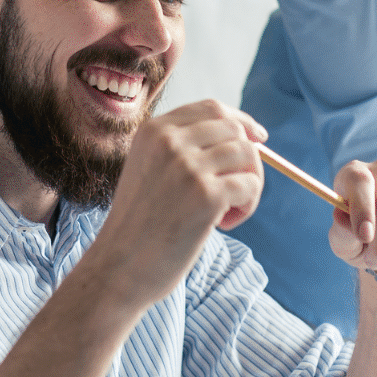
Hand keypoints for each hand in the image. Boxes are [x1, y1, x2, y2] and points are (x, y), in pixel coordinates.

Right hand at [89, 102, 266, 309]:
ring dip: (250, 184)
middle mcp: (169, 141)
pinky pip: (250, 185)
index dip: (241, 121)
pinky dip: (247, 205)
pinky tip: (224, 225)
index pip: (212, 108)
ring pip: (248, 156)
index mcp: (153, 131)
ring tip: (228, 212)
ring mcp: (188, 167)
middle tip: (237, 192)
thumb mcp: (149, 171)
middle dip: (248, 159)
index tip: (259, 138)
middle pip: (235, 130)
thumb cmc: (139, 226)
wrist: (118, 268)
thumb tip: (246, 138)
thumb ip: (184, 150)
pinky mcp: (206, 196)